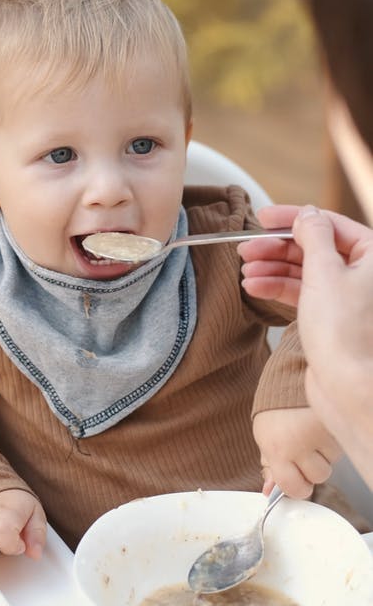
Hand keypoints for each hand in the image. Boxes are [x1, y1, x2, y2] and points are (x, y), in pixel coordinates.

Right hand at [242, 204, 372, 487]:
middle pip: (314, 247)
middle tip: (246, 249)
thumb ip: (313, 236)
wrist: (350, 390)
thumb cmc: (344, 333)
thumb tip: (307, 214)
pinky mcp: (332, 319)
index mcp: (372, 256)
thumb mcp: (324, 272)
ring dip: (273, 268)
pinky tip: (254, 287)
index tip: (263, 217)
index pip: (328, 223)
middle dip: (277, 247)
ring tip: (245, 272)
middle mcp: (364, 274)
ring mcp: (348, 297)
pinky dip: (278, 288)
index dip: (293, 218)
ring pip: (305, 270)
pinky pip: (302, 293)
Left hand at [253, 406, 341, 498]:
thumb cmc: (274, 410)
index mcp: (277, 450)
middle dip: (312, 469)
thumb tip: (270, 491)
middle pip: (318, 478)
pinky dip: (331, 441)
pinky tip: (318, 428)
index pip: (295, 488)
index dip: (298, 488)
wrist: (288, 379)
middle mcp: (299, 443)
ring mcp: (318, 433)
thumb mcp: (265, 439)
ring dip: (324, 454)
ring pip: (332, 462)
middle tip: (303, 451)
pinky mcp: (334, 423)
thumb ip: (270, 466)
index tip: (297, 482)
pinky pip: (338, 445)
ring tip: (310, 435)